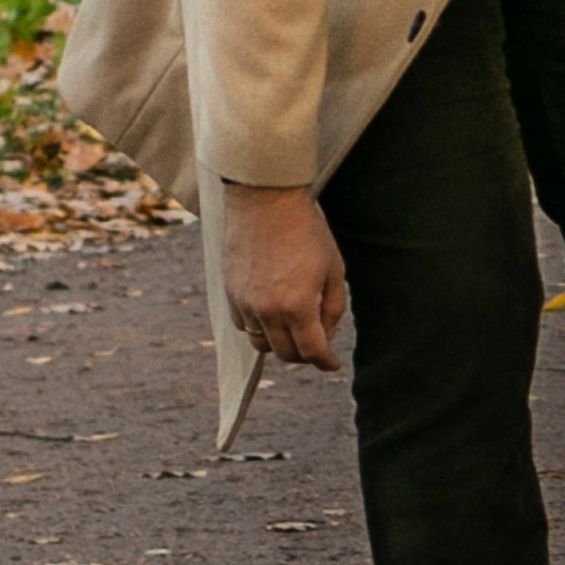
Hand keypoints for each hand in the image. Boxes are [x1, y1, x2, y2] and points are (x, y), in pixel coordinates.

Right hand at [222, 181, 347, 372]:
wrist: (266, 199)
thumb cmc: (307, 231)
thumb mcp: (334, 270)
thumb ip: (333, 308)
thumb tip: (326, 335)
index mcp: (298, 306)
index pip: (312, 352)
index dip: (325, 362)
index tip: (332, 364)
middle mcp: (268, 310)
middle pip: (286, 354)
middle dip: (305, 355)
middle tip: (317, 346)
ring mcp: (245, 303)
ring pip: (262, 344)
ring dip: (280, 344)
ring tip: (295, 330)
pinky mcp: (230, 292)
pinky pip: (244, 326)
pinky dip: (260, 328)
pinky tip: (272, 314)